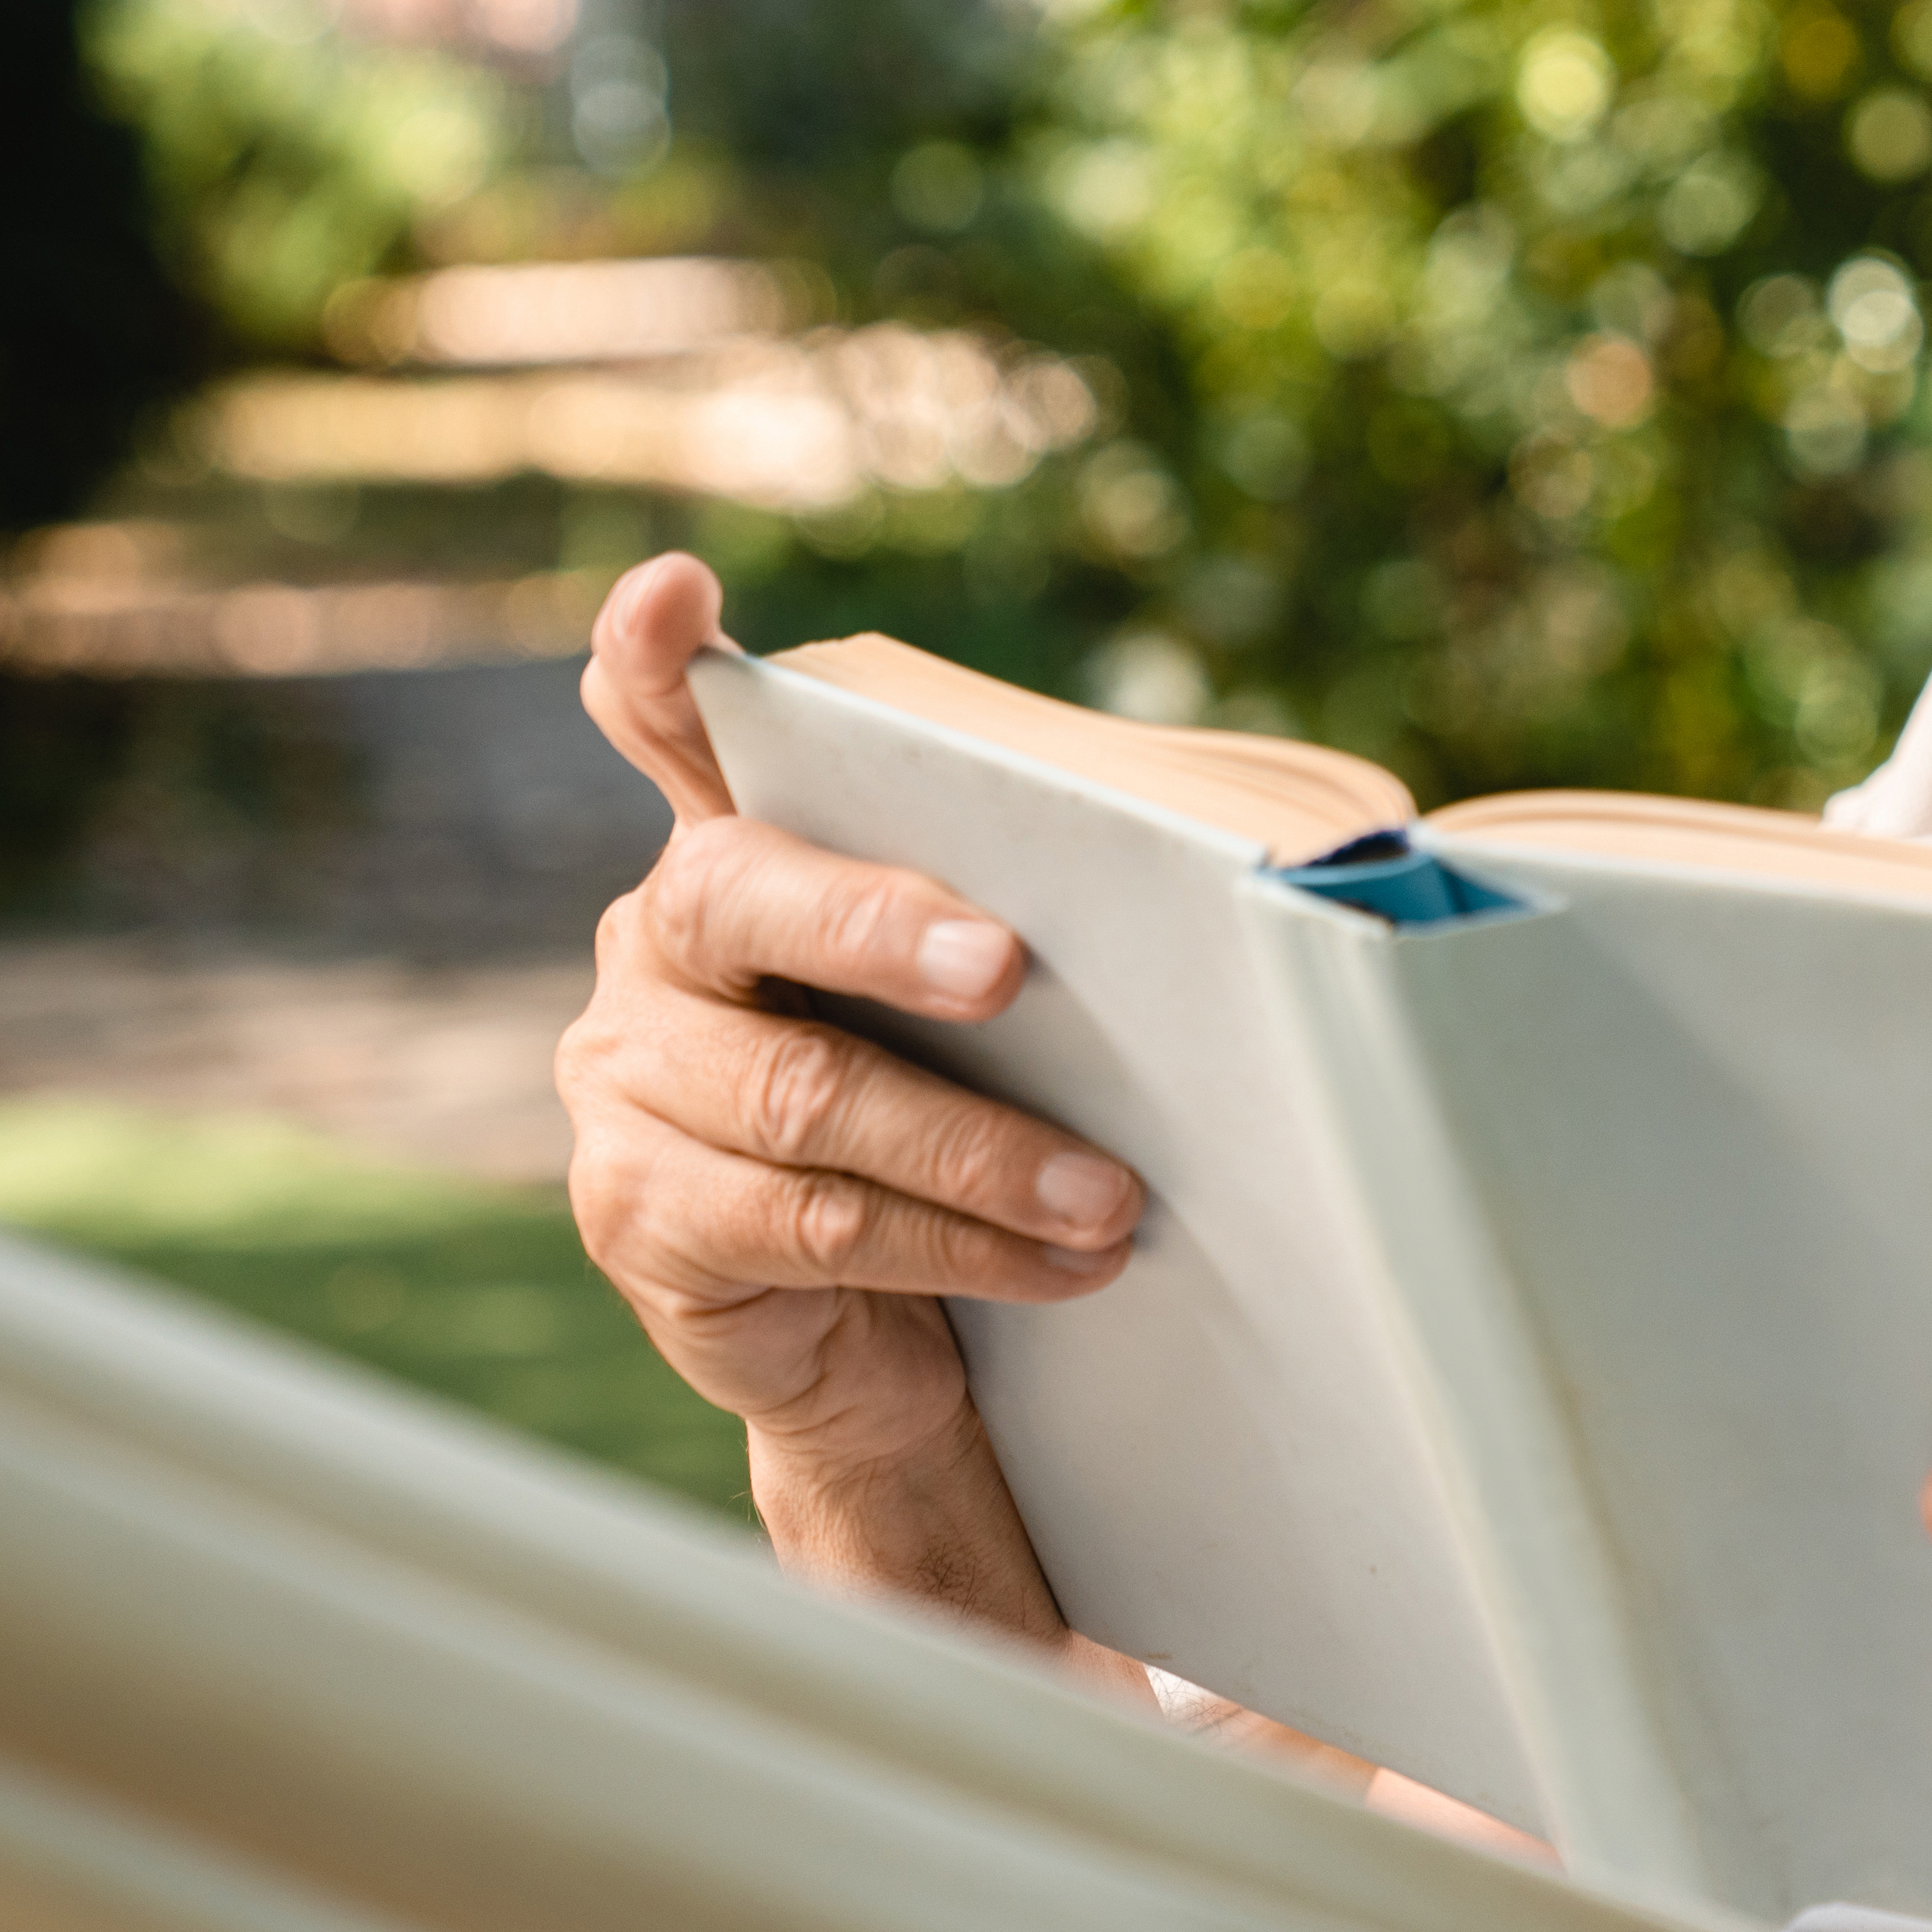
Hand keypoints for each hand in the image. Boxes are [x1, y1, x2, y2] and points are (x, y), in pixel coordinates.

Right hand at [558, 553, 1143, 1628]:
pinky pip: (813, 1227)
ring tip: (1113, 1196)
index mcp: (737, 849)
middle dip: (879, 925)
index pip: (667, 726)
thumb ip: (1049, 893)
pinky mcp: (642, 1218)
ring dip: (980, 1150)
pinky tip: (1065, 1260)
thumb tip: (1302, 844)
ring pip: (806, 1097)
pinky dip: (959, 1243)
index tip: (680, 592)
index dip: (658, 662)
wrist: (908, 1339)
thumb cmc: (983, 1112)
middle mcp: (653, 948)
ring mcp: (629, 1084)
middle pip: (736, 896)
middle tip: (1008, 967)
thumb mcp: (1008, 996)